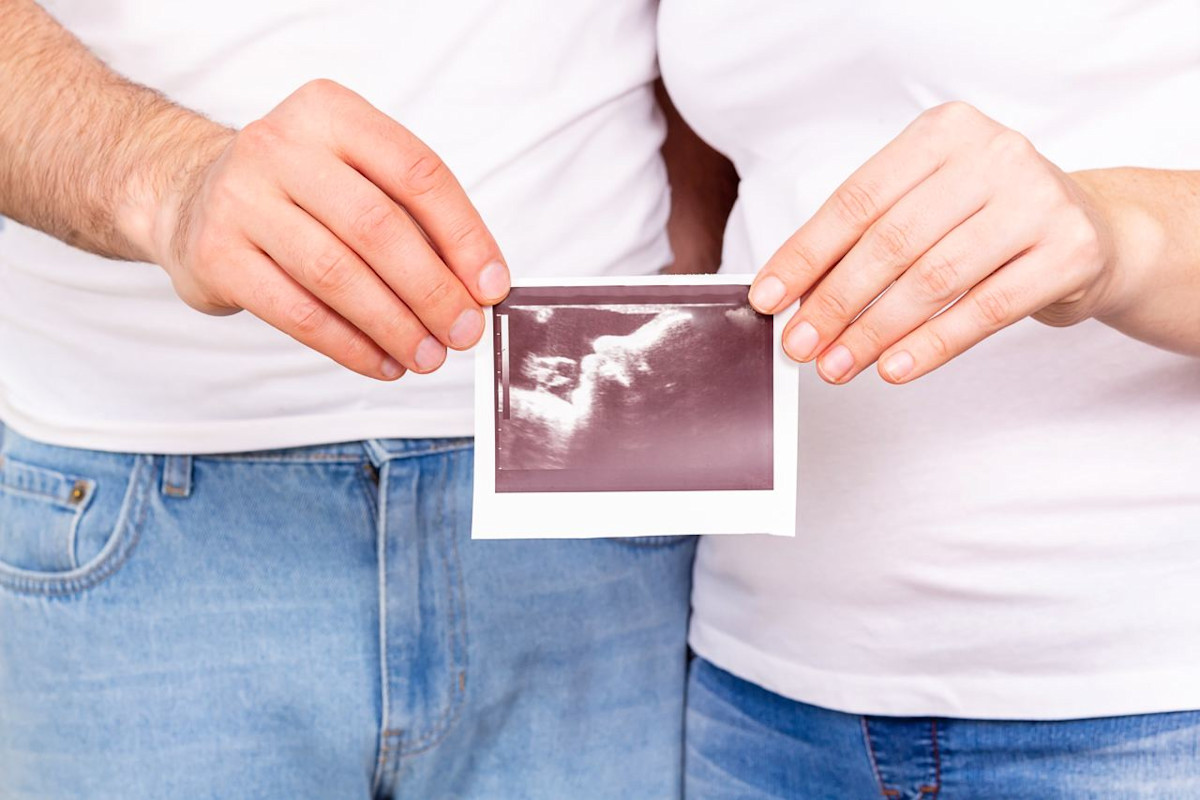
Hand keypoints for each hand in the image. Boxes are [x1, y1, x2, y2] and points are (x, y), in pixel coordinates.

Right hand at [150, 80, 508, 379]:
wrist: (189, 195)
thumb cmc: (297, 192)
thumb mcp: (354, 176)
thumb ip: (414, 220)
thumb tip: (477, 288)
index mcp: (331, 113)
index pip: (417, 173)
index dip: (464, 236)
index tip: (491, 287)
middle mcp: (280, 145)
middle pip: (378, 227)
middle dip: (433, 291)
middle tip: (464, 332)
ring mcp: (241, 198)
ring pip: (337, 274)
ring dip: (394, 325)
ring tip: (427, 356)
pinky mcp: (216, 253)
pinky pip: (297, 312)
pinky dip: (349, 345)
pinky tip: (381, 362)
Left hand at [748, 101, 1118, 383]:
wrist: (1092, 229)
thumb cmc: (988, 218)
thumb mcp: (928, 205)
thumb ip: (866, 238)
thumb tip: (794, 296)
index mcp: (944, 132)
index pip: (856, 201)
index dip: (805, 255)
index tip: (768, 298)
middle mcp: (993, 155)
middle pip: (892, 242)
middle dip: (835, 302)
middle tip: (800, 344)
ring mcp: (1038, 200)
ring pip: (934, 279)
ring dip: (875, 331)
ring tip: (838, 364)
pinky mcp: (1070, 251)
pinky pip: (984, 310)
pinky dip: (932, 345)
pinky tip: (895, 368)